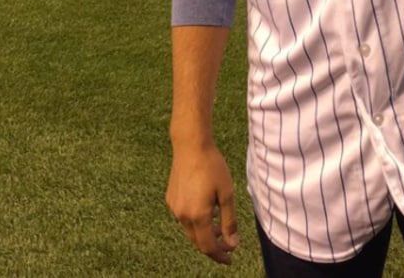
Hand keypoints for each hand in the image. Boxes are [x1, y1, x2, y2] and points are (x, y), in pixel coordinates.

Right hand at [166, 143, 238, 264]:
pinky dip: (196, 221)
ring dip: (205, 233)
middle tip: (227, 245)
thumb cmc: (212, 166)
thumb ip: (230, 221)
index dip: (220, 256)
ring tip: (220, 225)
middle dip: (213, 246)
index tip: (230, 259)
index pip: (208, 247)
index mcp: (198, 216)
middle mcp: (183, 215)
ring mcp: (175, 207)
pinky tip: (207, 211)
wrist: (190, 145)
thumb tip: (232, 244)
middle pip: (198, 242)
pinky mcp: (171, 199)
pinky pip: (184, 218)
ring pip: (190, 230)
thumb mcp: (227, 193)